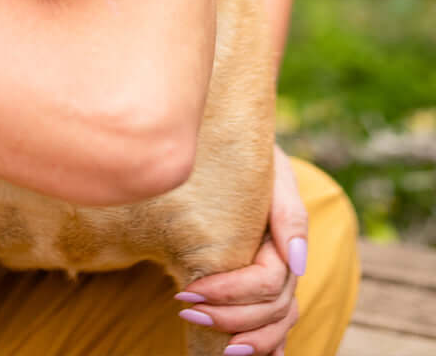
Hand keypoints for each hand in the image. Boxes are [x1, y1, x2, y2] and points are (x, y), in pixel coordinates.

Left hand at [173, 145, 308, 354]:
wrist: (243, 145)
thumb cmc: (253, 157)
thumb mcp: (273, 172)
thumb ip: (287, 213)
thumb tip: (297, 263)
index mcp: (287, 241)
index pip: (265, 284)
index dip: (227, 293)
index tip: (184, 292)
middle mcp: (288, 266)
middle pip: (270, 311)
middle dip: (226, 317)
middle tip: (182, 307)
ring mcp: (281, 278)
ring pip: (276, 325)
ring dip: (241, 336)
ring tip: (204, 334)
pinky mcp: (266, 283)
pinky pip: (276, 326)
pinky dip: (266, 347)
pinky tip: (237, 354)